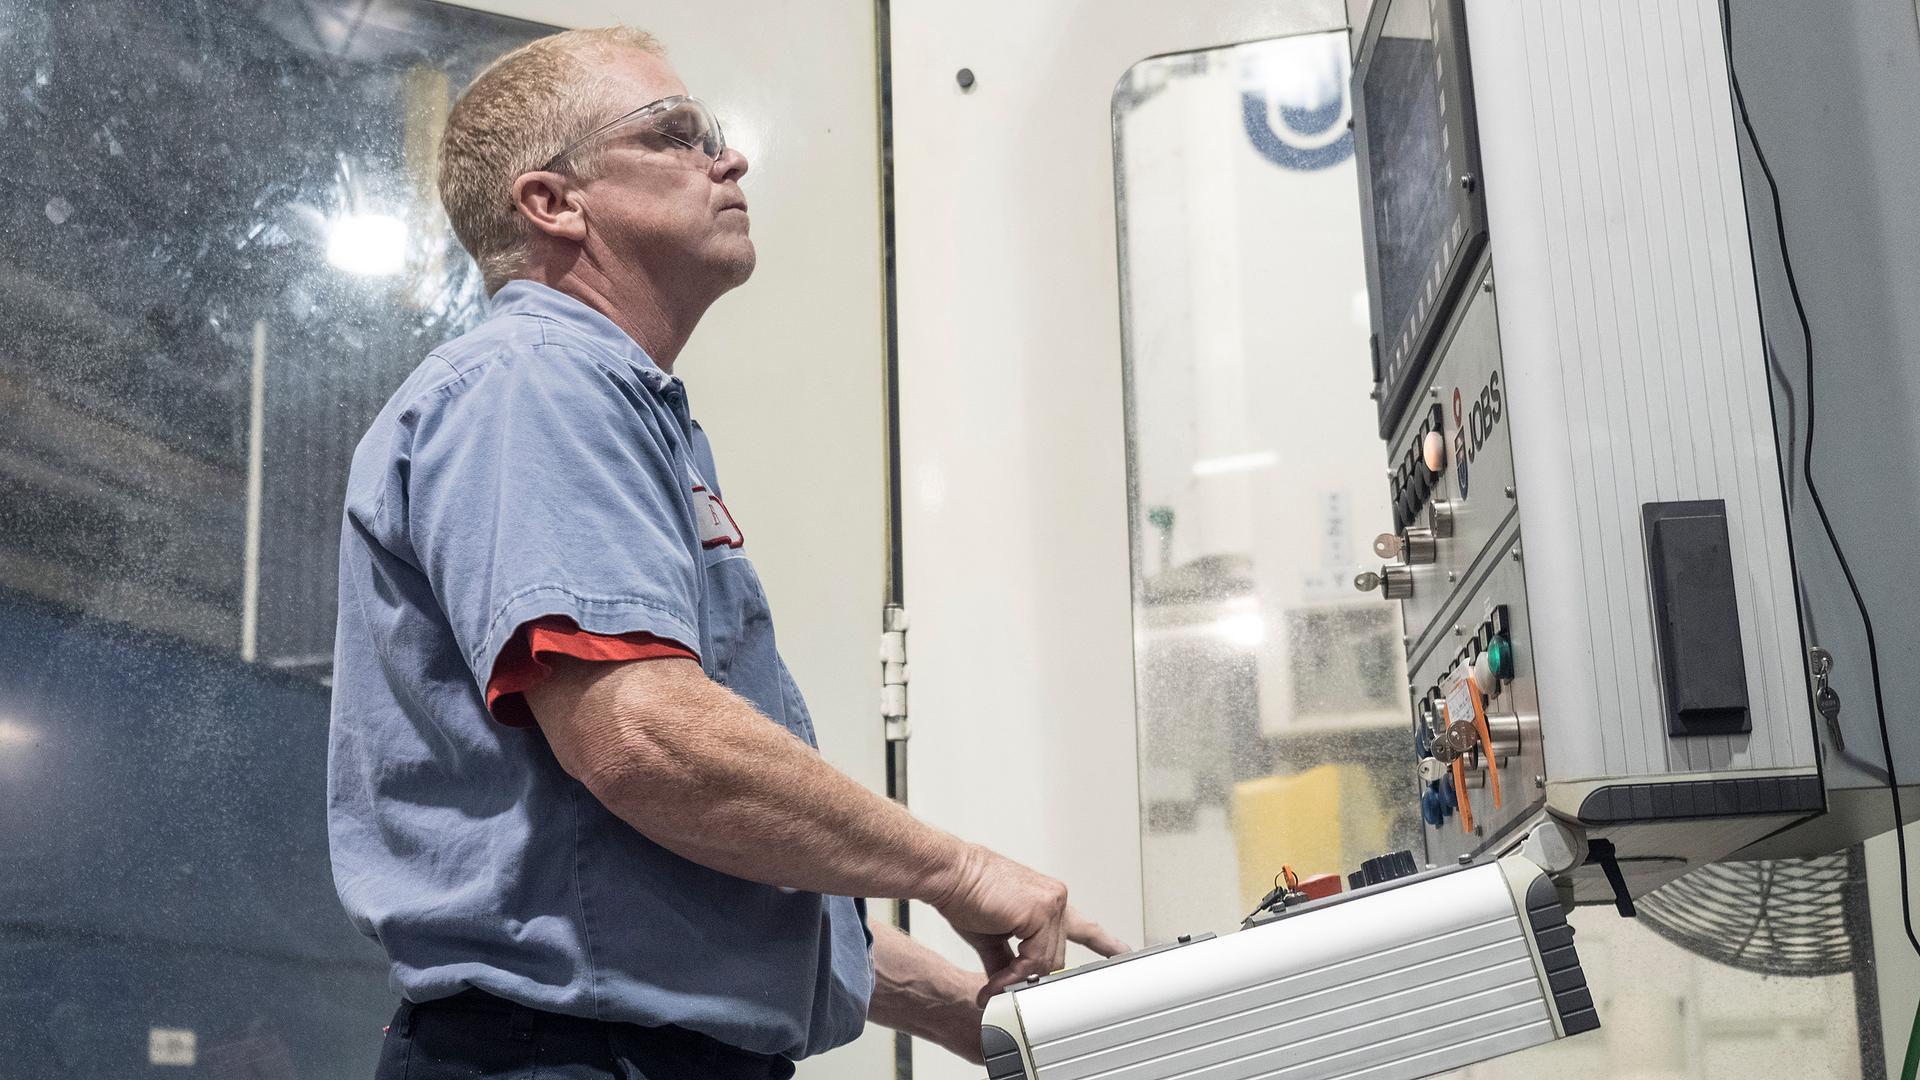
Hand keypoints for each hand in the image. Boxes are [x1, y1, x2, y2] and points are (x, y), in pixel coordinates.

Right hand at [930, 845, 1131, 1005]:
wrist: (949, 876)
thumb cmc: (965, 896)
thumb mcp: (992, 936)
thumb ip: (1009, 961)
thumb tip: (1008, 987)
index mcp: (1046, 902)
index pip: (1082, 926)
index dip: (1103, 942)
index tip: (1121, 952)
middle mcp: (1054, 900)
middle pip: (1055, 958)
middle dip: (1028, 978)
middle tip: (1000, 990)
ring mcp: (1052, 903)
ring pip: (1046, 962)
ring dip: (1016, 980)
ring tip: (992, 986)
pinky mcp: (1041, 911)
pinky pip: (1034, 961)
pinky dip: (1013, 977)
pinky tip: (997, 981)